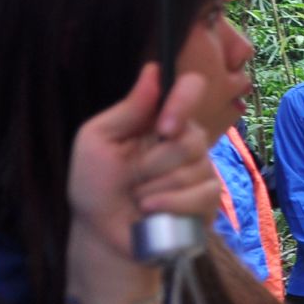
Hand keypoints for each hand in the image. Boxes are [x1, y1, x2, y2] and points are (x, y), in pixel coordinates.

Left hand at [68, 64, 218, 264]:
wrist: (101, 234)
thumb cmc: (95, 185)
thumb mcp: (97, 141)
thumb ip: (128, 109)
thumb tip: (154, 69)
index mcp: (160, 120)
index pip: (191, 89)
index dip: (183, 103)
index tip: (164, 127)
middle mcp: (186, 140)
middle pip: (190, 139)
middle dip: (154, 164)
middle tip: (131, 177)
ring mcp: (201, 169)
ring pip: (194, 170)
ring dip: (156, 189)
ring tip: (138, 199)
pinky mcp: (209, 198)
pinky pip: (202, 195)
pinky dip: (170, 206)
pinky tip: (151, 212)